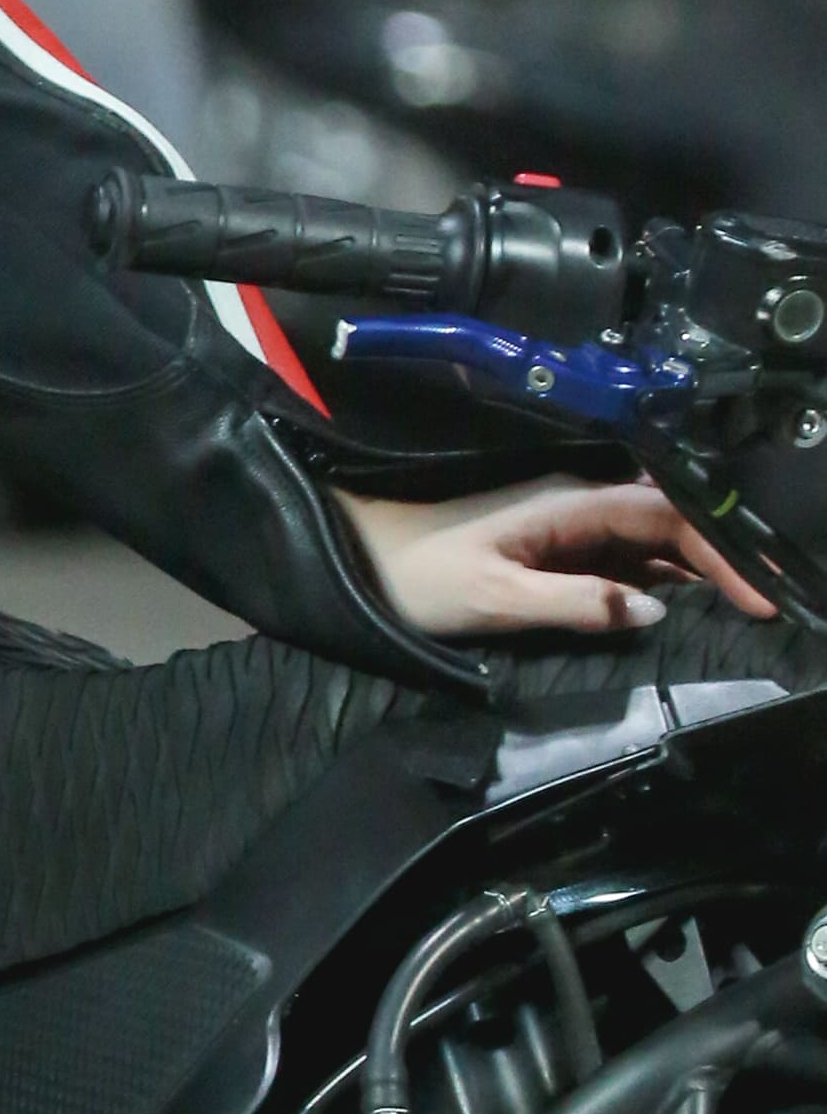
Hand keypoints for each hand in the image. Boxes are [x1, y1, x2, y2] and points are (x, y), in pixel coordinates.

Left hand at [339, 477, 777, 641]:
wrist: (348, 557)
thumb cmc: (411, 576)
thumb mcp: (496, 598)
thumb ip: (576, 603)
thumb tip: (651, 609)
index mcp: (566, 502)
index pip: (665, 517)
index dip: (719, 552)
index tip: (759, 595)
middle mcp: (571, 502)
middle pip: (666, 525)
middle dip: (720, 561)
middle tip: (765, 607)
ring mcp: (559, 523)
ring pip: (645, 543)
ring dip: (692, 574)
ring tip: (740, 612)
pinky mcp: (545, 547)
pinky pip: (615, 561)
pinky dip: (654, 583)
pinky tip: (679, 610)